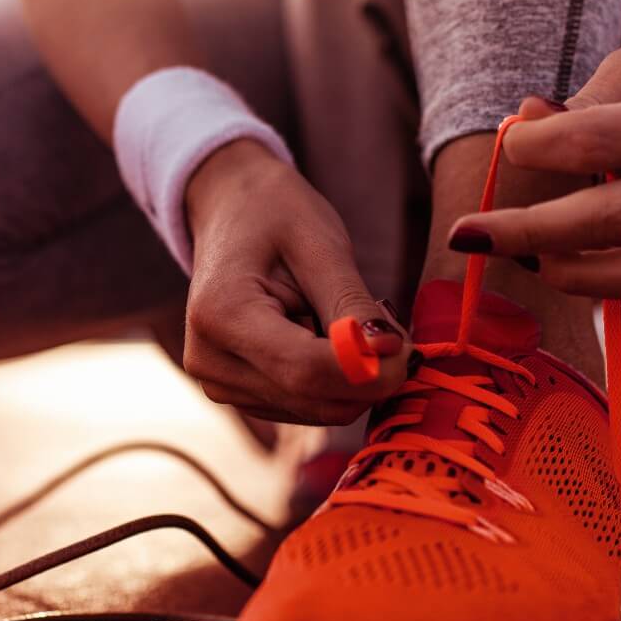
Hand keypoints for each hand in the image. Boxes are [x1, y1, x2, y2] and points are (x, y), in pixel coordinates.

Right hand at [183, 139, 410, 424]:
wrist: (230, 211)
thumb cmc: (275, 214)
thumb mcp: (320, 245)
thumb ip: (352, 305)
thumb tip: (391, 356)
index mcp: (221, 315)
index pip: (305, 370)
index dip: (367, 369)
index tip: (409, 347)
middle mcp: (210, 362)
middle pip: (313, 398)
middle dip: (368, 374)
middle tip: (389, 324)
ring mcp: (220, 384)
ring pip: (318, 409)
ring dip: (352, 376)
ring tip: (345, 317)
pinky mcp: (240, 395)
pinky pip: (308, 407)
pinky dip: (334, 380)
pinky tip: (325, 335)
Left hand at [448, 0, 620, 299]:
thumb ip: (585, 101)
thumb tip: (520, 129)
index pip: (598, 143)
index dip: (537, 147)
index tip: (507, 141)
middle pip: (608, 218)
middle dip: (525, 231)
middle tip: (463, 232)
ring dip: (562, 270)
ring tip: (509, 254)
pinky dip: (599, 280)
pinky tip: (552, 261)